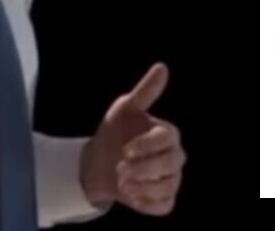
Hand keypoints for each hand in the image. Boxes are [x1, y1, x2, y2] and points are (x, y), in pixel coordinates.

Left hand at [79, 63, 185, 215]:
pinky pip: (163, 206)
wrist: (99, 162)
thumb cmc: (115, 132)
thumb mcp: (125, 109)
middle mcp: (175, 157)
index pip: (167, 139)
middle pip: (170, 164)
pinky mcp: (164, 200)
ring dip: (141, 186)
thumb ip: (145, 91)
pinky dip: (146, 203)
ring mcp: (172, 179)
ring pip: (167, 186)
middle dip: (143, 168)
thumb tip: (162, 67)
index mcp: (168, 134)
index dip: (147, 146)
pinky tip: (130, 195)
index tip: (126, 149)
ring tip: (122, 181)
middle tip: (120, 168)